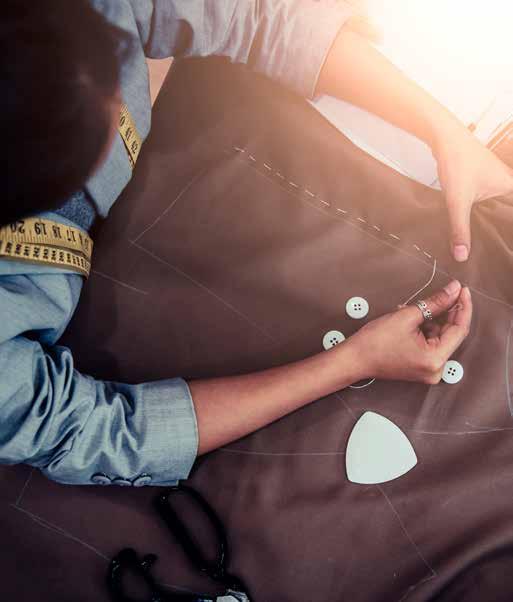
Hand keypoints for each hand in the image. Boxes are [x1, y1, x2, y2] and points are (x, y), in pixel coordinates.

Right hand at [345, 280, 471, 383]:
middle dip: (447, 312)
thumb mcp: (407, 316)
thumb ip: (434, 303)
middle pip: (451, 334)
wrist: (354, 359)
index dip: (462, 307)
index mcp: (435, 359)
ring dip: (432, 320)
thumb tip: (453, 291)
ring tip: (413, 310)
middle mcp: (436, 369)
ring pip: (440, 338)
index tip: (462, 290)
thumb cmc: (375, 342)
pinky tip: (412, 320)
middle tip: (447, 292)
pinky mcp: (422, 367)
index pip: (459, 329)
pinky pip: (431, 344)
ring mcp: (429, 370)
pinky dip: (425, 330)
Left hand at [433, 122, 512, 261]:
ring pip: (500, 210)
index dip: (508, 233)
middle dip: (502, 232)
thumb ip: (460, 229)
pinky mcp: (485, 183)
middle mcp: (509, 185)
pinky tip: (475, 231)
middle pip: (508, 216)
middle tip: (499, 257)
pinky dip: (484, 217)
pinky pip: (490, 204)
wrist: (445, 138)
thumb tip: (462, 256)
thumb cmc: (457, 163)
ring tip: (488, 249)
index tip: (507, 252)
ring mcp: (498, 183)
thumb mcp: (458, 201)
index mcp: (512, 188)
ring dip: (492, 225)